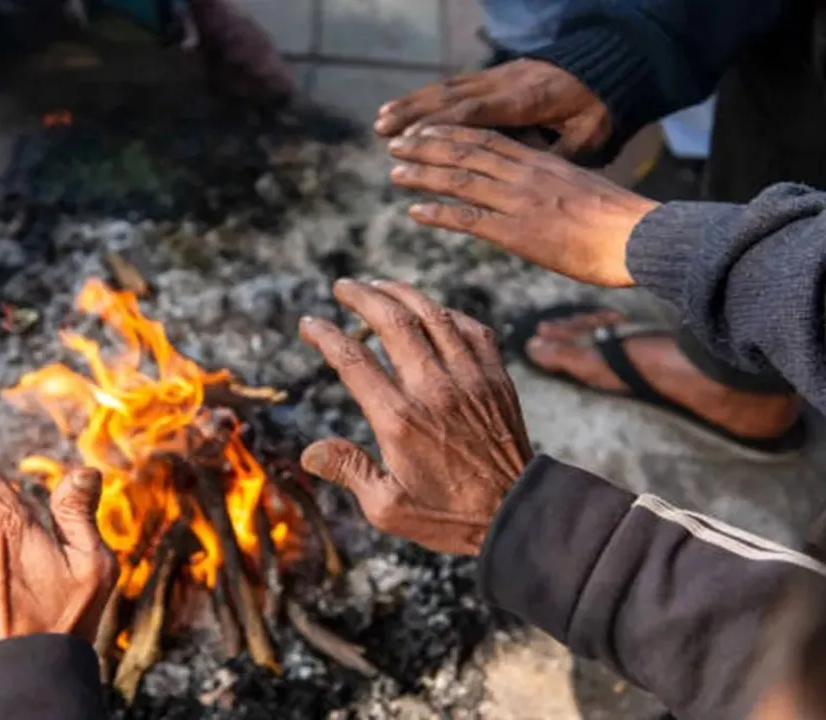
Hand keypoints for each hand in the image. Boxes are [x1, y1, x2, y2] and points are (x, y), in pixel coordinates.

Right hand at [298, 279, 532, 554]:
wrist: (517, 514)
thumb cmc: (449, 516)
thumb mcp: (388, 508)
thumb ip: (349, 471)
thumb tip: (309, 452)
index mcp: (399, 419)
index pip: (353, 361)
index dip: (326, 335)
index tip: (310, 324)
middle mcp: (434, 390)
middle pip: (393, 322)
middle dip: (362, 297)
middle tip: (343, 287)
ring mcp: (469, 379)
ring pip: (433, 315)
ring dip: (402, 293)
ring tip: (379, 285)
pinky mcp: (495, 378)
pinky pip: (471, 329)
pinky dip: (447, 313)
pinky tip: (432, 312)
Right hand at [374, 59, 609, 156]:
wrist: (607, 68)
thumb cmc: (599, 110)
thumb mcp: (589, 136)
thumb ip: (561, 155)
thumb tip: (539, 175)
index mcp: (527, 100)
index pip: (476, 112)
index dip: (442, 125)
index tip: (413, 139)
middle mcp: (505, 84)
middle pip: (452, 98)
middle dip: (414, 114)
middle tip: (382, 132)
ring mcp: (498, 77)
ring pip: (448, 89)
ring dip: (412, 104)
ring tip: (381, 120)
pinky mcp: (494, 77)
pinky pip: (455, 86)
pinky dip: (427, 97)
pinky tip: (406, 109)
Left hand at [388, 125, 658, 287]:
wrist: (636, 237)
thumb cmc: (617, 222)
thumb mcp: (580, 189)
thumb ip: (552, 186)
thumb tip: (536, 194)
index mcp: (541, 162)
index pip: (488, 139)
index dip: (452, 133)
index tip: (426, 129)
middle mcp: (525, 175)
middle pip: (466, 152)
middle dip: (427, 147)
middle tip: (397, 145)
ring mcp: (518, 202)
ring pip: (460, 180)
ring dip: (423, 175)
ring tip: (396, 173)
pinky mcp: (517, 232)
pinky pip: (468, 219)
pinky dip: (438, 213)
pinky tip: (415, 213)